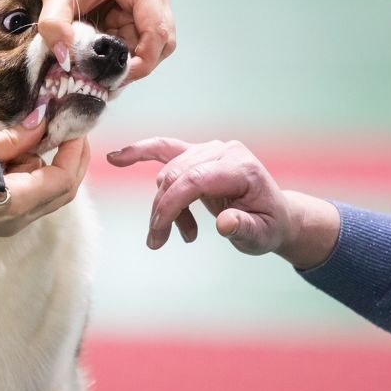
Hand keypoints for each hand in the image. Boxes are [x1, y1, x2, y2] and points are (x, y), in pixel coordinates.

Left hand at [0, 0, 174, 83]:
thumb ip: (55, 25)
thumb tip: (66, 59)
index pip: (158, 31)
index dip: (143, 61)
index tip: (116, 78)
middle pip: (162, 41)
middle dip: (137, 62)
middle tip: (106, 76)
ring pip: (153, 43)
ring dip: (127, 56)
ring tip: (97, 59)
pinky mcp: (142, 9)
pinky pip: (140, 39)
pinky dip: (121, 50)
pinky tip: (98, 48)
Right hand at [0, 120, 89, 282]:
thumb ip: (8, 140)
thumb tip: (40, 124)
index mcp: (16, 202)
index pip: (66, 178)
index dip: (76, 151)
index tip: (74, 124)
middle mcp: (20, 219)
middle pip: (66, 190)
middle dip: (74, 158)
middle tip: (68, 127)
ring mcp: (11, 225)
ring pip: (51, 196)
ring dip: (52, 166)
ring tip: (33, 136)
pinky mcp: (1, 223)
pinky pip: (32, 199)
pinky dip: (35, 176)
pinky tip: (16, 156)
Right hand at [106, 137, 338, 266]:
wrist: (274, 215)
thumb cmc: (268, 226)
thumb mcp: (262, 235)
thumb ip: (244, 229)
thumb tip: (226, 223)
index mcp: (242, 167)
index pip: (196, 179)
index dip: (172, 204)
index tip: (157, 231)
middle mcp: (224, 151)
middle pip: (177, 176)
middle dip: (162, 210)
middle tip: (157, 242)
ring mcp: (209, 149)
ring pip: (168, 173)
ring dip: (163, 205)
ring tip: (177, 236)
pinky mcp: (197, 154)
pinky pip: (163, 149)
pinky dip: (140, 152)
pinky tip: (116, 158)